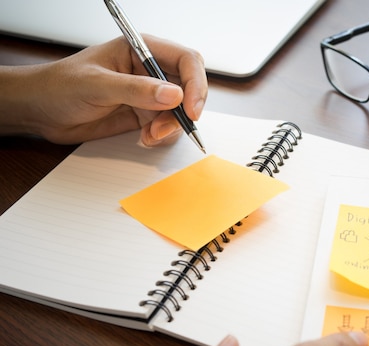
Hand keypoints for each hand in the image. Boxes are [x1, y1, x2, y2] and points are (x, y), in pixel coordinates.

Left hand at [0, 35, 207, 145]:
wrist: (40, 111)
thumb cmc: (59, 86)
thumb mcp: (97, 85)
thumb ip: (136, 89)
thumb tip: (173, 95)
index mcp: (141, 50)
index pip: (186, 60)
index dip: (195, 84)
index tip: (191, 109)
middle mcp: (149, 71)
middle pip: (189, 88)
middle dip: (184, 111)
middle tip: (169, 128)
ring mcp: (148, 94)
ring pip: (180, 111)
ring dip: (171, 128)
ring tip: (150, 135)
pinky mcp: (144, 114)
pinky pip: (167, 126)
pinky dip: (161, 136)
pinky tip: (144, 138)